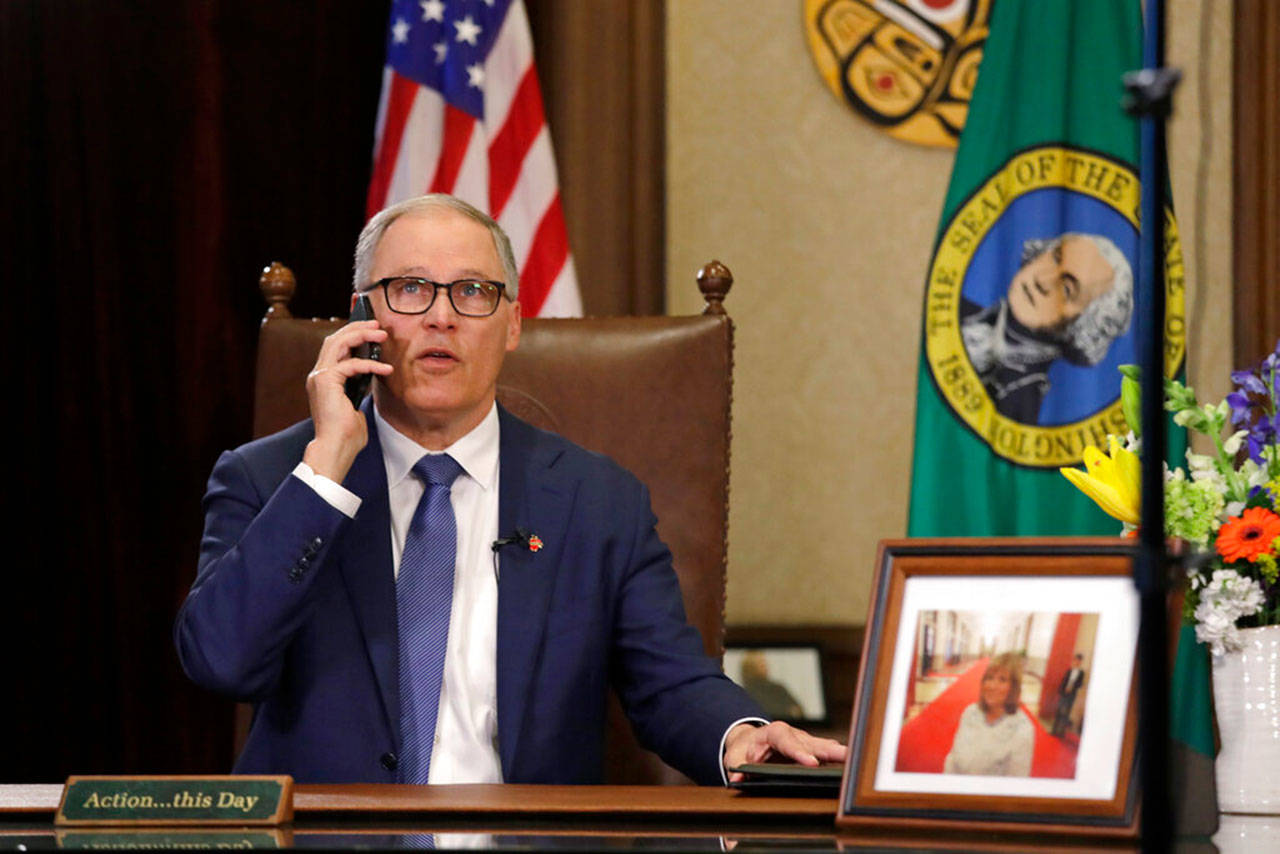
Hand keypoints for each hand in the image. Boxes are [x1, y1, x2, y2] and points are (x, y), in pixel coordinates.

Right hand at [302, 319, 391, 482]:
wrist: (336, 450)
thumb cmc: (346, 436)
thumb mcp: (356, 407)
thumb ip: (359, 391)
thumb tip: (371, 381)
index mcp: (324, 380)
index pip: (335, 349)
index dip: (351, 335)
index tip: (371, 330)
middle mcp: (318, 375)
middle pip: (334, 339)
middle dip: (356, 328)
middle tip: (376, 324)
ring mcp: (319, 377)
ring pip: (338, 343)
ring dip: (360, 335)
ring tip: (380, 334)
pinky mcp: (326, 382)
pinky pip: (350, 364)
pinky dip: (370, 365)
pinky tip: (385, 369)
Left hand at [722, 721, 846, 781]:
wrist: (749, 741)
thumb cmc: (745, 750)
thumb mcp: (735, 758)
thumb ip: (737, 769)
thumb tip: (737, 779)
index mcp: (774, 733)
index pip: (787, 741)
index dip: (799, 752)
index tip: (811, 763)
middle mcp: (794, 735)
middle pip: (814, 744)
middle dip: (831, 752)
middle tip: (848, 758)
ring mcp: (806, 742)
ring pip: (825, 748)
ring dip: (841, 756)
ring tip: (858, 764)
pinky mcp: (813, 751)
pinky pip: (828, 755)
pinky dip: (841, 761)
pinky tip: (854, 769)